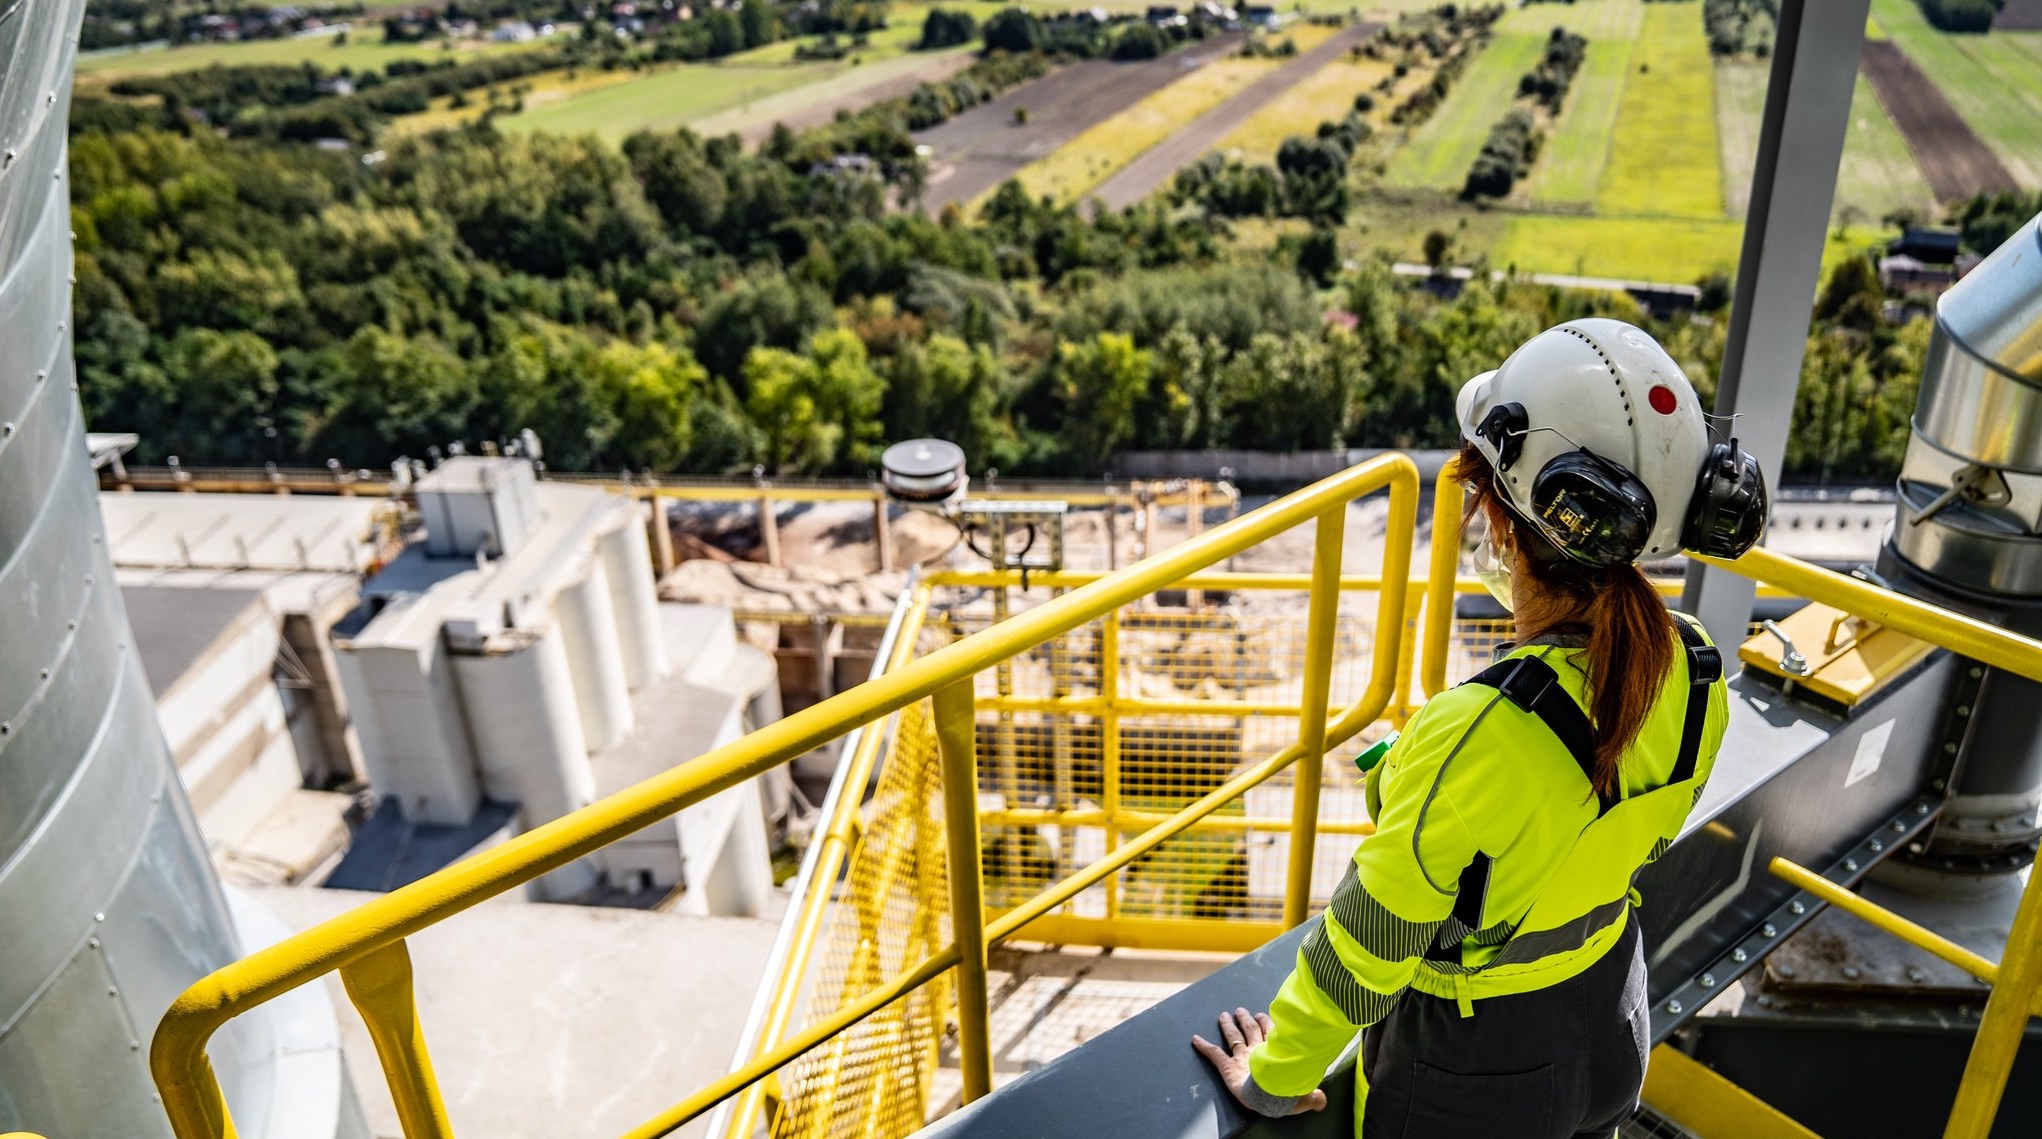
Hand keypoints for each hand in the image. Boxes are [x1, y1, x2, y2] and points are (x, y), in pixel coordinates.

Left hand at [1190, 1008, 1326, 1116]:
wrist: (1272, 1096)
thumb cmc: (1289, 1094)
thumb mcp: (1305, 1096)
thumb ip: (1313, 1096)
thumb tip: (1322, 1099)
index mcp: (1275, 1055)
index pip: (1270, 1034)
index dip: (1266, 1024)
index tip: (1263, 1015)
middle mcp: (1257, 1052)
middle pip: (1250, 1030)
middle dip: (1245, 1019)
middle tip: (1240, 1010)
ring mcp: (1242, 1059)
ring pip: (1233, 1037)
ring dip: (1228, 1025)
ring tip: (1223, 1015)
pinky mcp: (1228, 1068)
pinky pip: (1214, 1055)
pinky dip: (1203, 1046)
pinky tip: (1194, 1039)